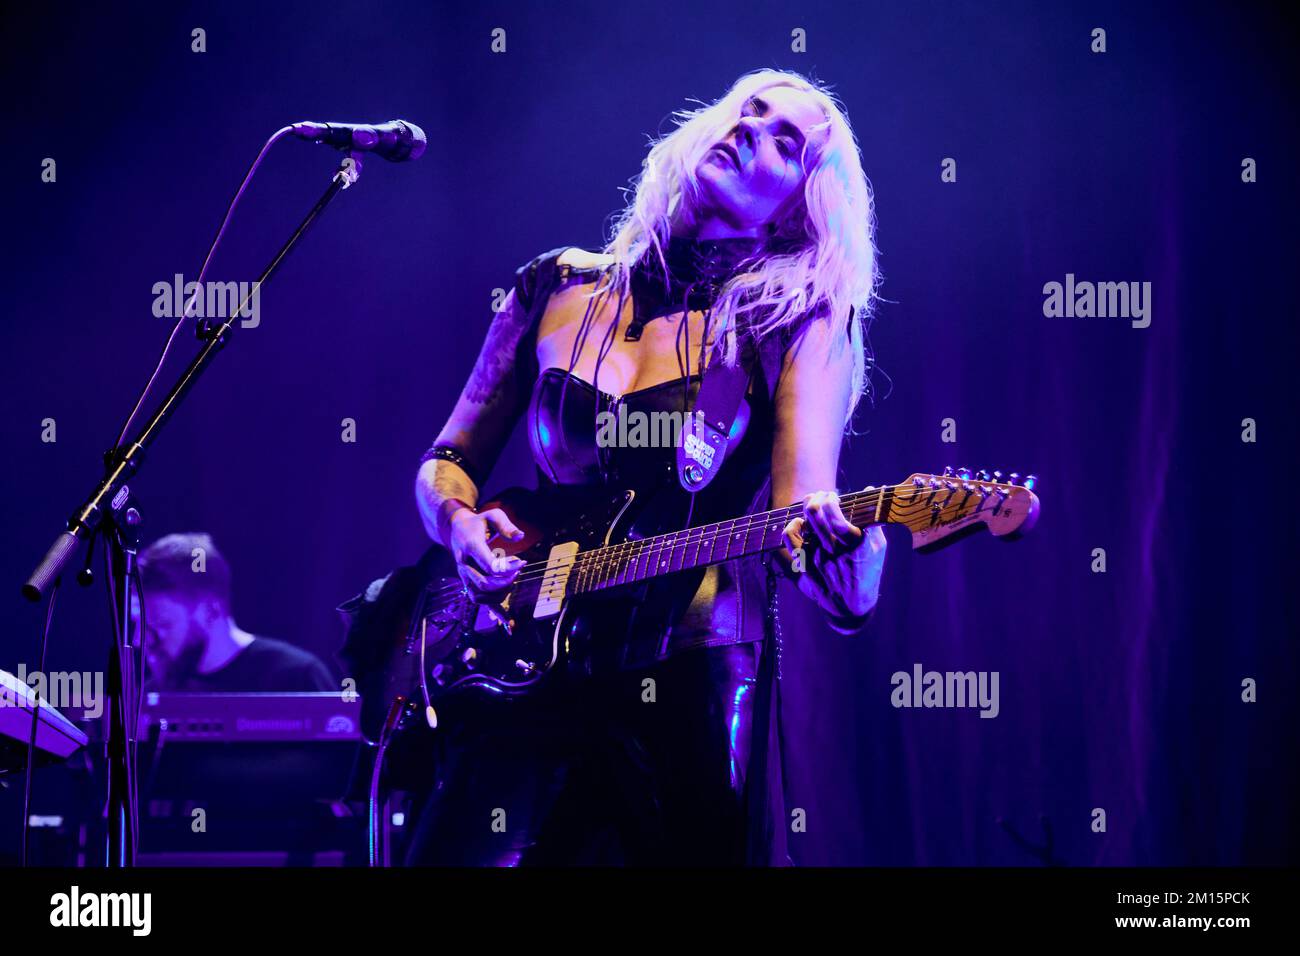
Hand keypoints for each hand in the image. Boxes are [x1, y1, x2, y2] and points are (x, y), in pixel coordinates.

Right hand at [445, 503, 526, 602]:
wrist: (455, 529)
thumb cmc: (478, 523)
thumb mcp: (491, 515)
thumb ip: (506, 525)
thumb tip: (521, 536)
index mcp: (470, 547)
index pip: (489, 565)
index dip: (508, 568)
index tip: (522, 562)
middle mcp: (464, 564)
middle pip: (485, 583)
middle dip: (506, 581)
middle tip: (518, 571)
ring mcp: (464, 575)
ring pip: (481, 595)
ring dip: (500, 593)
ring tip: (511, 582)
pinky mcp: (467, 582)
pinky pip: (478, 601)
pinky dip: (493, 611)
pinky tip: (508, 621)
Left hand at [782, 490, 886, 622]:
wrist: (850, 606)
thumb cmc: (868, 573)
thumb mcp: (878, 548)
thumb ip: (873, 520)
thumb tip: (872, 490)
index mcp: (856, 545)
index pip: (836, 516)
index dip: (832, 500)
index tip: (837, 497)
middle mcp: (835, 549)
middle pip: (817, 513)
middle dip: (819, 496)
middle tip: (825, 495)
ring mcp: (817, 556)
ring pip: (805, 522)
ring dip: (809, 505)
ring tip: (814, 501)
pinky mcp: (805, 563)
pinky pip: (791, 538)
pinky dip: (793, 525)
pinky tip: (801, 522)